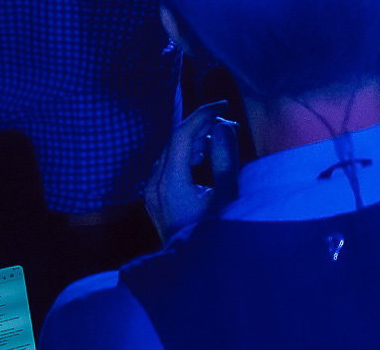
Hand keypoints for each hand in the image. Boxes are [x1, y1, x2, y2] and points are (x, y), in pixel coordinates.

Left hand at [146, 101, 239, 243]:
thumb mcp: (227, 196)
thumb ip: (225, 158)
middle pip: (174, 140)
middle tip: (227, 124)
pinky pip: (167, 166)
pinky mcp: (155, 201)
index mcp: (169, 182)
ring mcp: (152, 194)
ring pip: (170, 152)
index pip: (182, 134)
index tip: (225, 105)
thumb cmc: (215, 236)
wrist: (194, 274)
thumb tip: (224, 126)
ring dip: (194, 140)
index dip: (203, 114)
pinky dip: (186, 155)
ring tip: (218, 141)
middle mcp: (154, 184)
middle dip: (200, 126)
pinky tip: (202, 160)